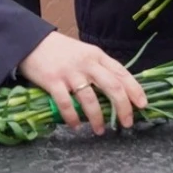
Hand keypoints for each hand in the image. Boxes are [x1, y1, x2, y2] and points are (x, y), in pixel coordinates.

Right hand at [17, 31, 146, 133]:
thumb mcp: (84, 53)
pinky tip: (75, 126)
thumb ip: (99, 68)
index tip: (143, 105)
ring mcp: (70, 73)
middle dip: (123, 107)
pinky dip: (72, 117)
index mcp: (97, 55)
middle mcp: (86, 63)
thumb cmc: (60, 51)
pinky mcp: (52, 81)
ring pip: (90, 99)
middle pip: (112, 86)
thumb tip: (118, 91)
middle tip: (127, 123)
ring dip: (97, 118)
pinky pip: (66, 104)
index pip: (121, 73)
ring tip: (100, 130)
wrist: (30, 41)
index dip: (135, 90)